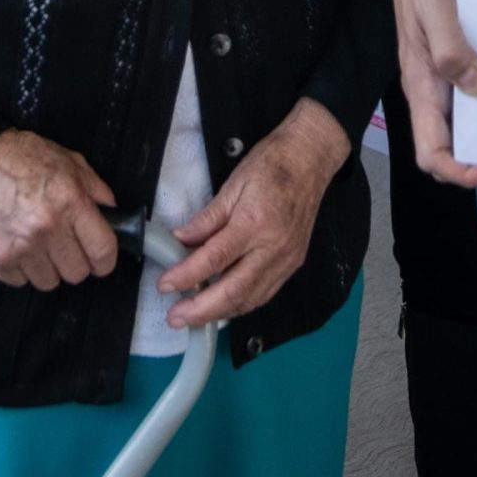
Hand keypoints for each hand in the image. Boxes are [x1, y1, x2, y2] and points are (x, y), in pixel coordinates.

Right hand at [0, 129, 119, 290]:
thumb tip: (113, 215)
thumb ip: (96, 189)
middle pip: (77, 273)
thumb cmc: (21, 157)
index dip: (106, 261)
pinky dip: (21, 270)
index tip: (101, 260)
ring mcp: (21, 246)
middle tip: (67, 247)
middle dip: (75, 262)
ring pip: (49, 282)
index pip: (103, 251)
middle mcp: (48, 228)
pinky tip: (19, 247)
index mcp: (71, 202)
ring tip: (40, 246)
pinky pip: (20, 282)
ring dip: (48, 268)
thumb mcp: (69, 161)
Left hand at [162, 99, 350, 327]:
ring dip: (220, 313)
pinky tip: (223, 307)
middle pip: (234, 290)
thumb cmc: (272, 165)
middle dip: (201, 310)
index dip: (187, 276)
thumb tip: (180, 240)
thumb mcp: (232, 185)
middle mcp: (273, 247)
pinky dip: (241, 304)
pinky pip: (265, 293)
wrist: (311, 159)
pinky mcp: (294, 264)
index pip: (215, 259)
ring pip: (250, 299)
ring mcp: (287, 259)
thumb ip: (207, 219)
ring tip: (193, 317)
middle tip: (175, 317)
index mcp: (254, 223)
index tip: (165, 285)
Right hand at [388, 0, 476, 189]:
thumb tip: (476, 87)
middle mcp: (431, 89)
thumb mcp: (437, 6)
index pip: (431, 153)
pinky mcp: (456, 61)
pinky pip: (473, 99)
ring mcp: (442, 78)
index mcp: (420, 86)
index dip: (462, 171)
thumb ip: (450, 49)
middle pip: (452, 149)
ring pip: (464, 128)